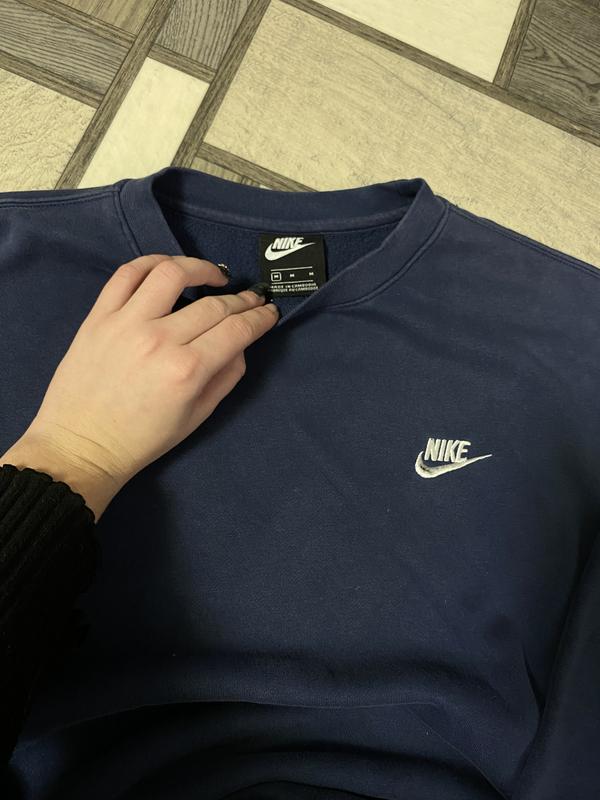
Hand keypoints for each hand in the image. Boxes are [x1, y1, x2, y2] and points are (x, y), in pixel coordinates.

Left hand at [1, 255, 278, 520]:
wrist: (82, 444)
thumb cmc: (142, 439)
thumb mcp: (197, 417)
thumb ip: (226, 377)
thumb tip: (241, 344)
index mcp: (187, 371)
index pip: (237, 330)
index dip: (260, 317)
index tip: (269, 312)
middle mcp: (159, 339)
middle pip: (213, 305)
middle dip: (242, 300)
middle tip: (252, 299)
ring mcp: (126, 323)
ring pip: (171, 273)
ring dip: (200, 268)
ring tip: (213, 277)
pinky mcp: (99, 316)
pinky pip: (127, 274)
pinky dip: (152, 263)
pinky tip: (169, 270)